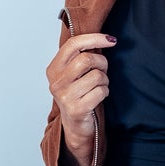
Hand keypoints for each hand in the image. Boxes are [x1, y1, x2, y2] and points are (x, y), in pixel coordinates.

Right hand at [48, 32, 114, 165]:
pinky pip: (101, 91)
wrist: (75, 126)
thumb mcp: (73, 74)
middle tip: (102, 70)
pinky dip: (105, 92)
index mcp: (53, 69)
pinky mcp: (77, 109)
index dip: (94, 38)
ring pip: (96, 76)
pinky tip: (99, 96)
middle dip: (102, 63)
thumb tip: (105, 39)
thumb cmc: (78, 95)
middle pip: (87, 59)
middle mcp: (56, 82)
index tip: (111, 40)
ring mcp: (65, 96)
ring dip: (104, 80)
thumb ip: (80, 56)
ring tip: (99, 85)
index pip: (73, 45)